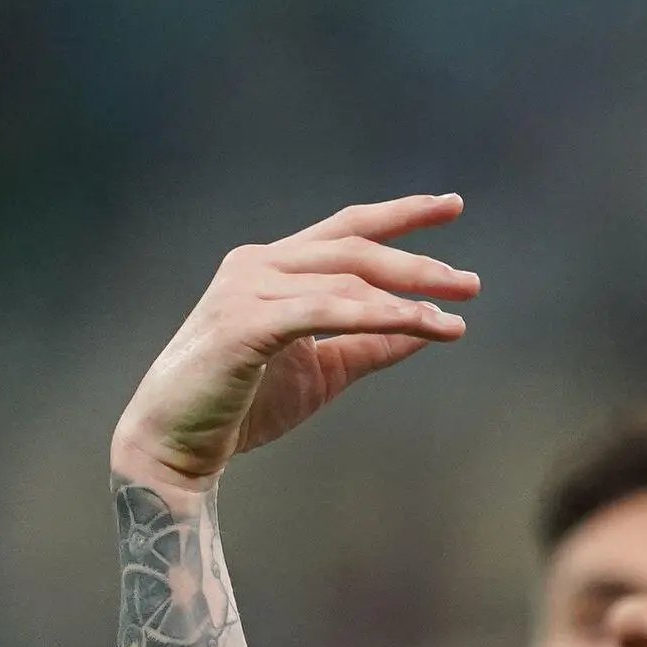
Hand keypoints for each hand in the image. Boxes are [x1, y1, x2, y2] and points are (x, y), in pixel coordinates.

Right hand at [111, 195, 480, 493]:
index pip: (346, 229)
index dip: (400, 214)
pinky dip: (376, 317)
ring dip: (406, 299)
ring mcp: (248, 289)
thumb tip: (425, 327)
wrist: (176, 441)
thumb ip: (370, 344)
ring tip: (454, 318)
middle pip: (354, 249)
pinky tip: (418, 327)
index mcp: (274, 267)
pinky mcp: (246, 324)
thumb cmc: (245, 403)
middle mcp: (259, 265)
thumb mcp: (324, 370)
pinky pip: (325, 312)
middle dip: (417, 264)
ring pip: (345, 280)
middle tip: (470, 284)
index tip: (451, 205)